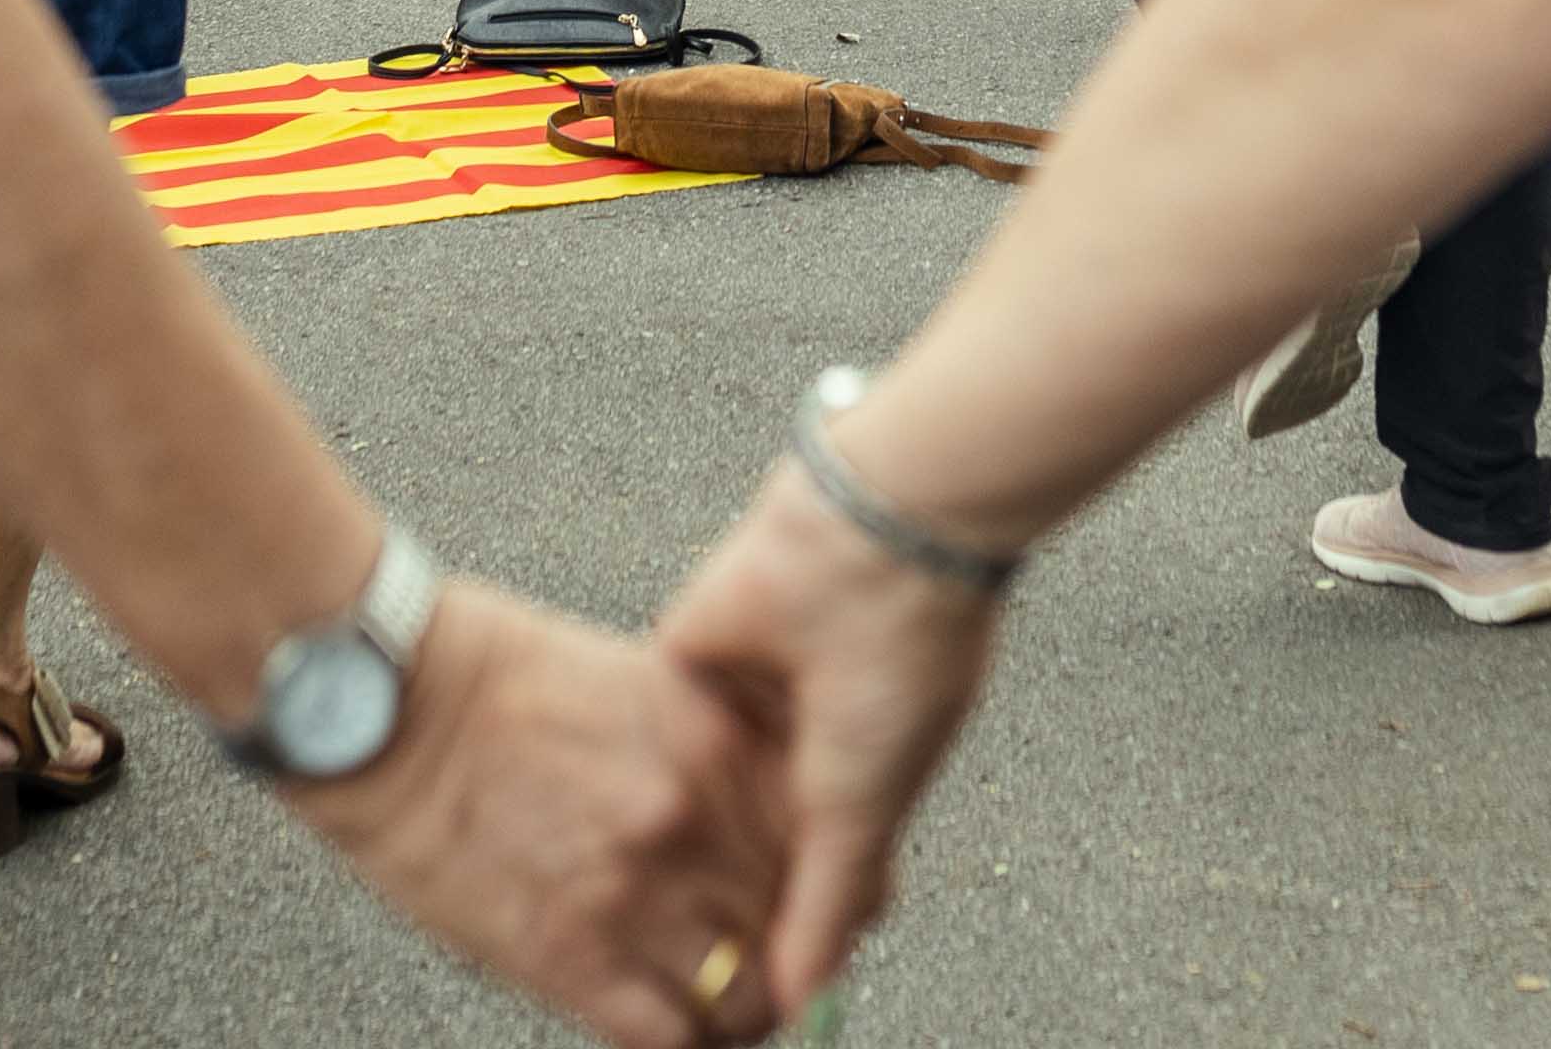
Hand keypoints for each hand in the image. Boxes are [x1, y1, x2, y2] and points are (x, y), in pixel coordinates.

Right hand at [289, 581, 793, 1047]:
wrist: (388, 709)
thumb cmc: (498, 682)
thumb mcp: (643, 687)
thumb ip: (716, 754)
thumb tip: (771, 823)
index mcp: (720, 747)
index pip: (836, 849)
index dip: (837, 892)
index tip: (824, 907)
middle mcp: (693, 824)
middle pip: (805, 932)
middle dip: (799, 957)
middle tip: (778, 966)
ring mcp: (633, 896)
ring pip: (748, 1002)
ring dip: (743, 1011)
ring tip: (722, 1006)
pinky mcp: (568, 957)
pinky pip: (669, 1038)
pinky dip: (680, 1039)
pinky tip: (663, 1022)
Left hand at [657, 456, 1014, 1022]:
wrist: (870, 549)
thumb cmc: (895, 677)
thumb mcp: (859, 811)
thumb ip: (825, 909)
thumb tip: (805, 1008)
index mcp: (849, 787)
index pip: (801, 882)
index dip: (780, 937)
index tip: (753, 1006)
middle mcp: (787, 755)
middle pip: (734, 852)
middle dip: (720, 899)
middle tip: (696, 963)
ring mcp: (734, 713)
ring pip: (689, 801)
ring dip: (686, 834)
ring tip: (671, 876)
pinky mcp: (681, 669)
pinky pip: (655, 735)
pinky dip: (665, 758)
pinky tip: (662, 787)